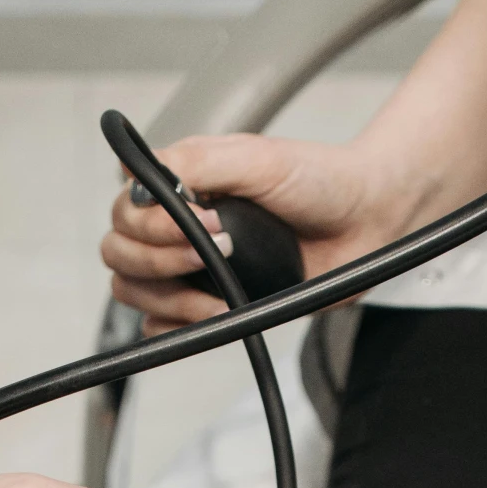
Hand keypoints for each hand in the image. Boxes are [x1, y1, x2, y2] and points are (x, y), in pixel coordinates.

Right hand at [101, 131, 410, 333]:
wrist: (367, 221)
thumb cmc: (318, 181)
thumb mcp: (256, 157)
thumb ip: (195, 161)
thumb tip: (138, 182)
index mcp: (179, 186)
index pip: (124, 211)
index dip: (152, 225)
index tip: (203, 219)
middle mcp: (176, 226)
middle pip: (119, 253)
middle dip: (158, 260)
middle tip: (218, 252)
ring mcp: (192, 268)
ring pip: (134, 292)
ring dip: (168, 298)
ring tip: (220, 289)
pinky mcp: (212, 304)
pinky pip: (162, 330)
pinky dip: (174, 328)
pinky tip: (211, 313)